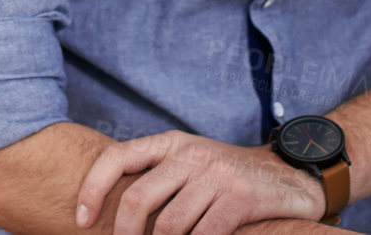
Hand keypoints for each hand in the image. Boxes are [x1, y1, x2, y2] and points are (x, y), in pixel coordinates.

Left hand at [74, 131, 325, 234]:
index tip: (82, 220)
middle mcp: (190, 155)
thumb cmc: (227, 177)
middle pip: (139, 199)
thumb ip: (156, 177)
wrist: (288, 176)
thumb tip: (112, 212)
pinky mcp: (240, 198)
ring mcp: (216, 175)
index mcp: (170, 143)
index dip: (92, 188)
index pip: (117, 157)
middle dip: (127, 234)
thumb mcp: (189, 164)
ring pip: (170, 226)